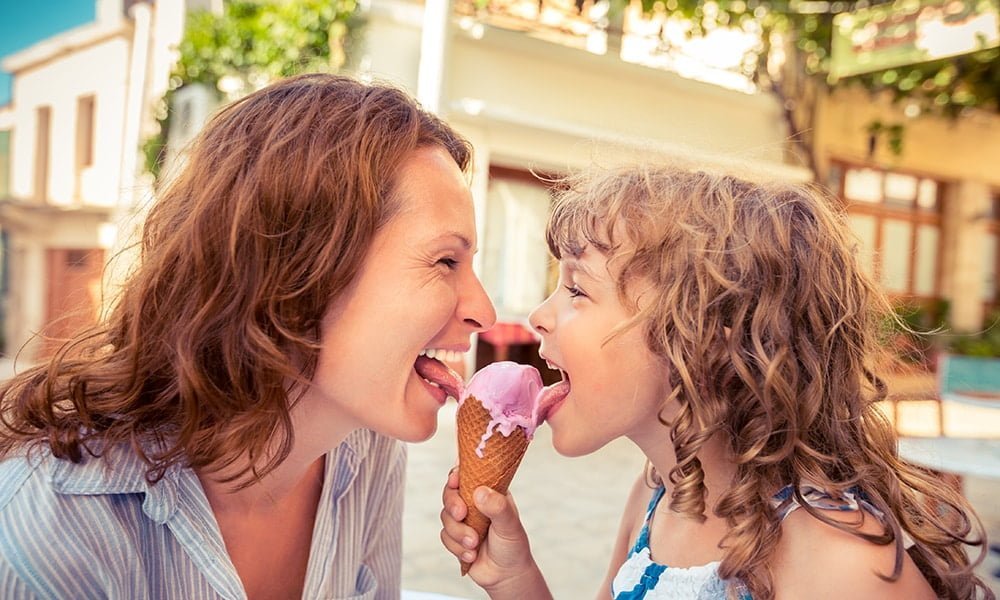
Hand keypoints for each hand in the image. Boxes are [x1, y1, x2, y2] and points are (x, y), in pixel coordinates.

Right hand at [440, 467, 549, 597]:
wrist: (506, 576)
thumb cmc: (513, 546)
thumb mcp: (510, 524)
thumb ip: (498, 507)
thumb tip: (480, 492)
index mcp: (489, 492)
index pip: (469, 474)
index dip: (458, 474)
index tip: (455, 481)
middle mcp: (474, 503)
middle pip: (450, 493)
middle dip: (453, 504)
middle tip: (462, 515)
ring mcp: (463, 519)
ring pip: (446, 517)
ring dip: (459, 533)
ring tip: (475, 544)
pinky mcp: (455, 536)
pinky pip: (444, 536)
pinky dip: (457, 547)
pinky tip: (471, 554)